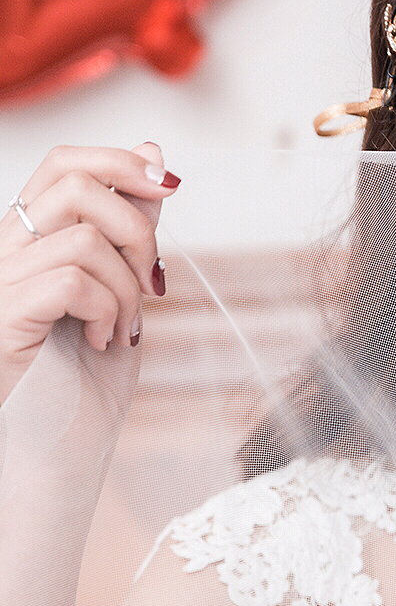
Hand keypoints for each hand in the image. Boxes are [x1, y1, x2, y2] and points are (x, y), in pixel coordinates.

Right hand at [0, 143, 179, 409]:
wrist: (50, 448)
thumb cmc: (76, 377)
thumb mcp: (116, 288)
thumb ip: (128, 226)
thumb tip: (154, 156)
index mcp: (28, 239)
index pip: (63, 163)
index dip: (120, 161)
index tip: (168, 186)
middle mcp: (4, 250)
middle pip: (76, 184)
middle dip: (137, 228)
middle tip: (150, 280)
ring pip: (83, 238)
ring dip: (126, 286)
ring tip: (123, 327)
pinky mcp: (4, 313)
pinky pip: (72, 282)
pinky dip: (106, 311)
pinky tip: (103, 341)